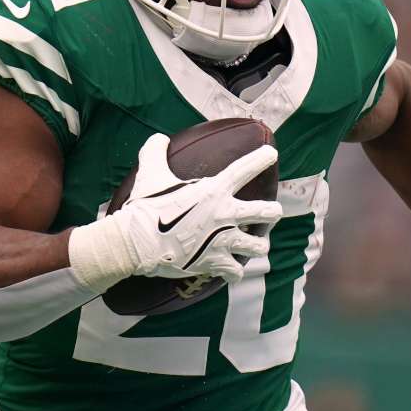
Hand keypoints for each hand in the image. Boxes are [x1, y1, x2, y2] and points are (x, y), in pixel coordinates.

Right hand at [116, 133, 280, 282]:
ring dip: (257, 245)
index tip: (271, 154)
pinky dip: (234, 272)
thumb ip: (155, 151)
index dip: (261, 159)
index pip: (245, 169)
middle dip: (272, 212)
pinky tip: (232, 271)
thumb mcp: (150, 173)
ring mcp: (223, 241)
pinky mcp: (215, 262)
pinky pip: (235, 271)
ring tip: (254, 244)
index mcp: (214, 190)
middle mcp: (226, 215)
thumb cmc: (146, 206)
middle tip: (271, 212)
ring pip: (258, 246)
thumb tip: (158, 138)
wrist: (138, 242)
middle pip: (267, 212)